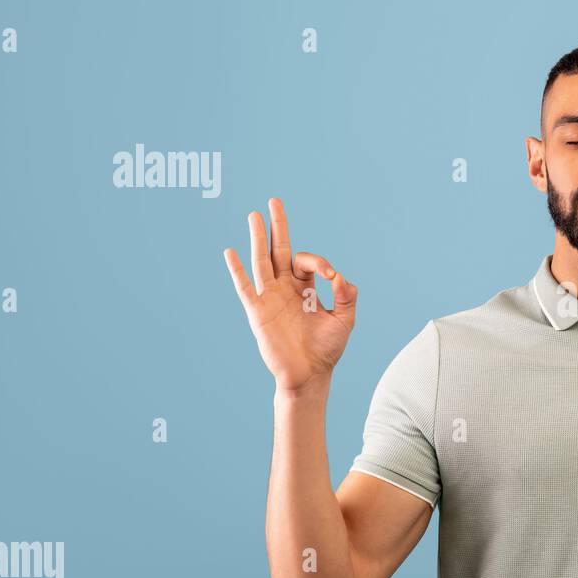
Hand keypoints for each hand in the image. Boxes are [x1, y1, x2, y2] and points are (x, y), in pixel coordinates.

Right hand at [223, 198, 357, 391]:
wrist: (310, 375)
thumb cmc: (326, 349)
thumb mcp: (345, 320)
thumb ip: (347, 296)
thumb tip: (339, 276)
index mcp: (306, 288)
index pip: (307, 261)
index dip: (320, 262)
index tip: (332, 275)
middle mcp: (286, 289)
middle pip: (279, 250)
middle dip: (278, 226)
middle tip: (274, 201)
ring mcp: (270, 298)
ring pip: (261, 261)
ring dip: (258, 238)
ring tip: (254, 215)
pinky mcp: (257, 311)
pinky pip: (245, 287)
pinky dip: (237, 270)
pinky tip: (231, 252)